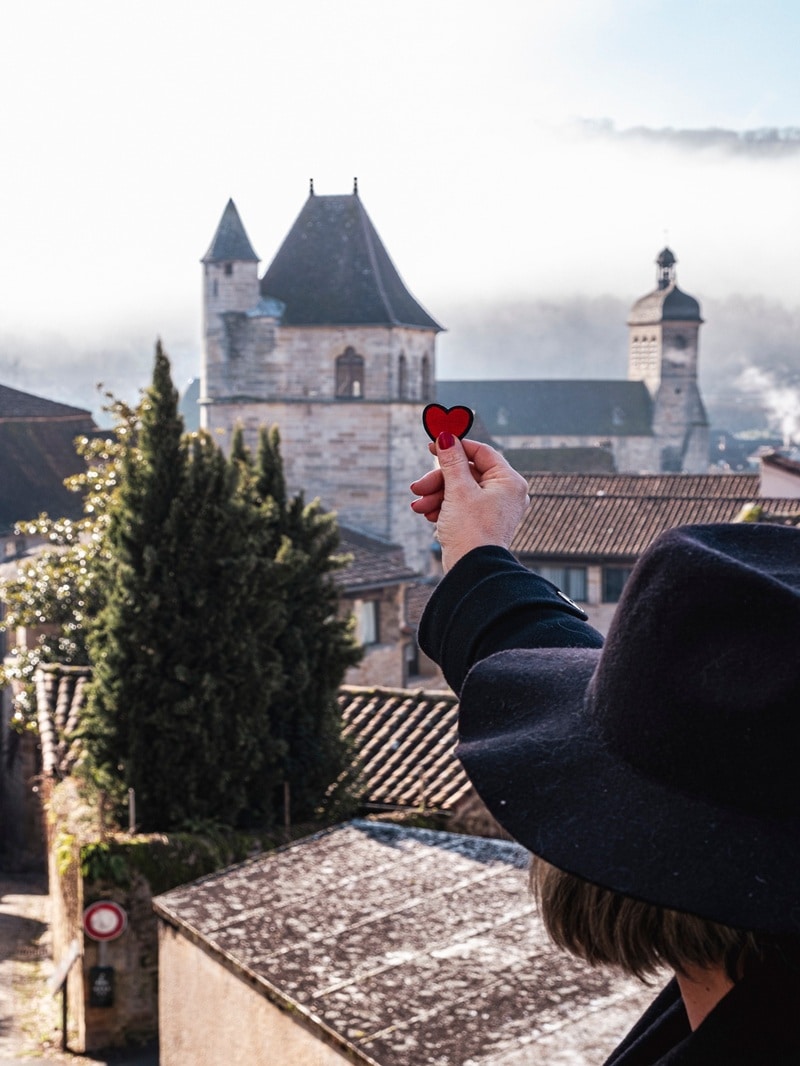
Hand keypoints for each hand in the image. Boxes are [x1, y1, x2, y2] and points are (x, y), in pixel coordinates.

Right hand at [410, 434, 528, 570]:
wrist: (472, 572)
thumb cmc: (471, 531)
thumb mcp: (458, 490)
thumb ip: (451, 461)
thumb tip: (446, 436)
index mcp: (509, 481)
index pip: (481, 452)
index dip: (455, 447)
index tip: (432, 444)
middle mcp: (506, 493)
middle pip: (466, 473)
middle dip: (438, 480)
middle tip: (418, 486)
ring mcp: (494, 509)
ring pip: (460, 490)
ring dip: (436, 496)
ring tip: (419, 507)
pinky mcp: (481, 523)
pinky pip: (460, 506)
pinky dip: (443, 508)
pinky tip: (429, 516)